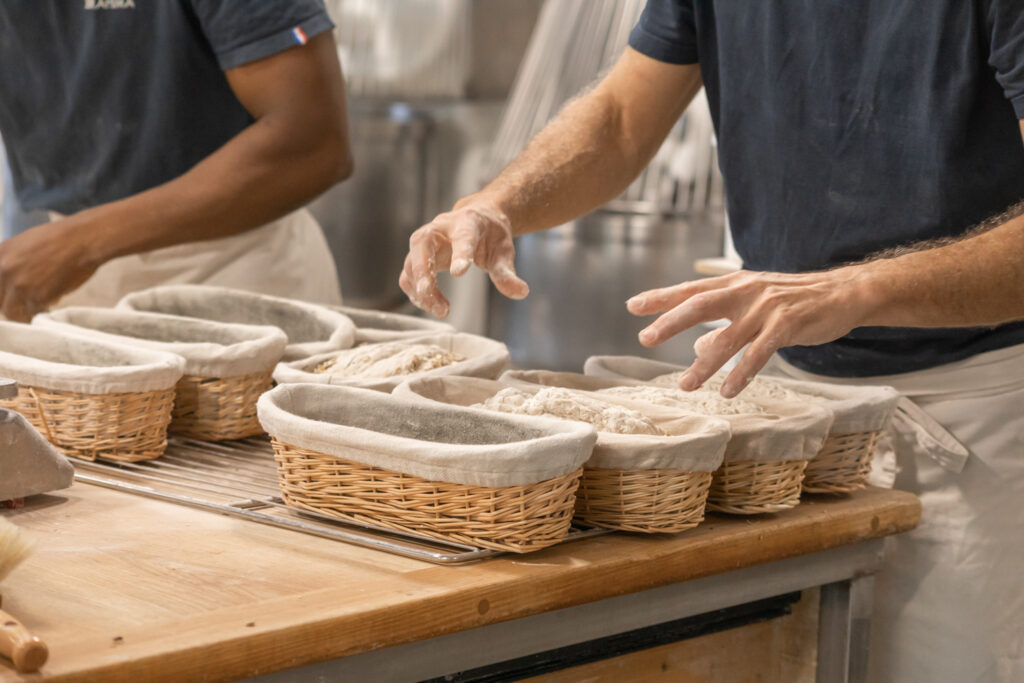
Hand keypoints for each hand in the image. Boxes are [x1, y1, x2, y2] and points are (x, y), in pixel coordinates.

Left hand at [0, 217, 99, 320]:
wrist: (84, 239)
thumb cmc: (63, 239)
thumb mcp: (27, 242)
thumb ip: (15, 260)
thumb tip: (15, 281)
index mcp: (0, 253)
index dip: (5, 292)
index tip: (13, 296)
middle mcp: (4, 269)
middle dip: (13, 303)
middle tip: (28, 302)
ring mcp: (19, 284)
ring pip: (12, 312)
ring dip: (25, 312)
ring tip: (40, 306)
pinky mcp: (37, 297)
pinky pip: (33, 314)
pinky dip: (43, 311)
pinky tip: (52, 302)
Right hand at [399, 200, 528, 317]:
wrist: (476, 220)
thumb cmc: (490, 235)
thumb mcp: (503, 251)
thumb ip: (507, 272)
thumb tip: (521, 292)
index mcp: (467, 222)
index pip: (462, 237)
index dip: (460, 254)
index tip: (459, 273)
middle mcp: (439, 229)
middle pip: (423, 246)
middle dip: (423, 270)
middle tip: (429, 293)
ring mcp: (424, 242)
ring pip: (411, 263)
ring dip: (420, 289)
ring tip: (441, 310)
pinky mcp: (417, 257)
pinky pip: (408, 276)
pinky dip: (414, 293)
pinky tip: (431, 306)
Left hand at [627, 268, 876, 396]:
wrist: (845, 293)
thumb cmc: (795, 301)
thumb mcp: (755, 306)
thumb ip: (725, 324)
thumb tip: (698, 350)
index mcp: (735, 284)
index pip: (691, 290)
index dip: (661, 297)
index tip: (632, 306)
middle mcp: (746, 292)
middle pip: (699, 305)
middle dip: (670, 322)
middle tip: (645, 338)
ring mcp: (766, 308)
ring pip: (727, 338)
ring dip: (703, 364)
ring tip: (684, 384)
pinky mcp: (787, 326)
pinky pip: (758, 353)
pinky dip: (740, 373)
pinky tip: (726, 390)